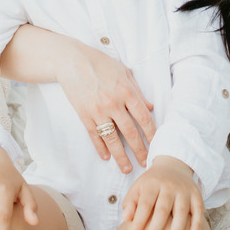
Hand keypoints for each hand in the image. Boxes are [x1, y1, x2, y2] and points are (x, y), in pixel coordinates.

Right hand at [55, 43, 155, 173]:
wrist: (71, 60)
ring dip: (121, 156)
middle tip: (146, 163)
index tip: (157, 145)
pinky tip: (106, 157)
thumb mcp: (123, 72)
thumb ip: (137, 91)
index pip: (143, 118)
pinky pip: (94, 135)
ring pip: (112, 138)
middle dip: (140, 150)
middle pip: (130, 132)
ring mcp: (98, 111)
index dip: (151, 134)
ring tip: (127, 168)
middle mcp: (114, 103)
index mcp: (126, 91)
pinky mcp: (84, 115)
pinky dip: (100, 147)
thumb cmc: (100, 63)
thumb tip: (151, 108)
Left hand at [122, 156, 203, 229]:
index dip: (139, 222)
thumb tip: (125, 219)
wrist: (173, 166)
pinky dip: (196, 226)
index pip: (145, 205)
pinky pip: (198, 212)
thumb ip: (130, 203)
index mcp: (152, 184)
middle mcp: (169, 186)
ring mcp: (184, 191)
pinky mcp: (197, 195)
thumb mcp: (138, 188)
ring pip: (181, 213)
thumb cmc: (152, 184)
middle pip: (162, 210)